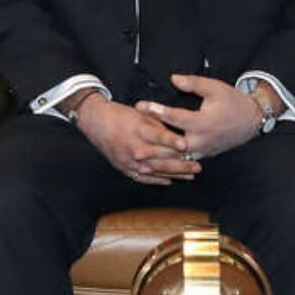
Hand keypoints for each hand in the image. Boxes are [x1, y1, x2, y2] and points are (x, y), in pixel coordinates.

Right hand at [75, 93, 197, 184]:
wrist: (95, 123)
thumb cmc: (120, 115)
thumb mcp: (140, 114)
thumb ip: (159, 125)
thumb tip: (177, 135)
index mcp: (138, 130)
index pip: (159, 137)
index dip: (173, 142)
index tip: (187, 146)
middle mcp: (134, 147)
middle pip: (161, 158)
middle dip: (181, 163)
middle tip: (198, 166)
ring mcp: (129, 160)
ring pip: (155, 170)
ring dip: (174, 174)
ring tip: (190, 176)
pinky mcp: (124, 167)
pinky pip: (143, 177)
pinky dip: (157, 180)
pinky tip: (169, 181)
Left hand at [135, 74, 261, 158]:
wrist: (252, 120)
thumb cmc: (232, 101)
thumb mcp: (215, 88)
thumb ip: (193, 83)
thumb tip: (174, 79)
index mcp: (203, 122)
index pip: (175, 117)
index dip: (156, 111)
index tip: (140, 106)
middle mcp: (202, 139)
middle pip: (173, 146)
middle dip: (154, 147)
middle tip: (134, 146)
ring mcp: (204, 150)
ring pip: (178, 160)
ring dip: (159, 162)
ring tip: (140, 163)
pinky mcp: (204, 155)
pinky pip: (185, 163)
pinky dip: (170, 166)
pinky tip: (155, 167)